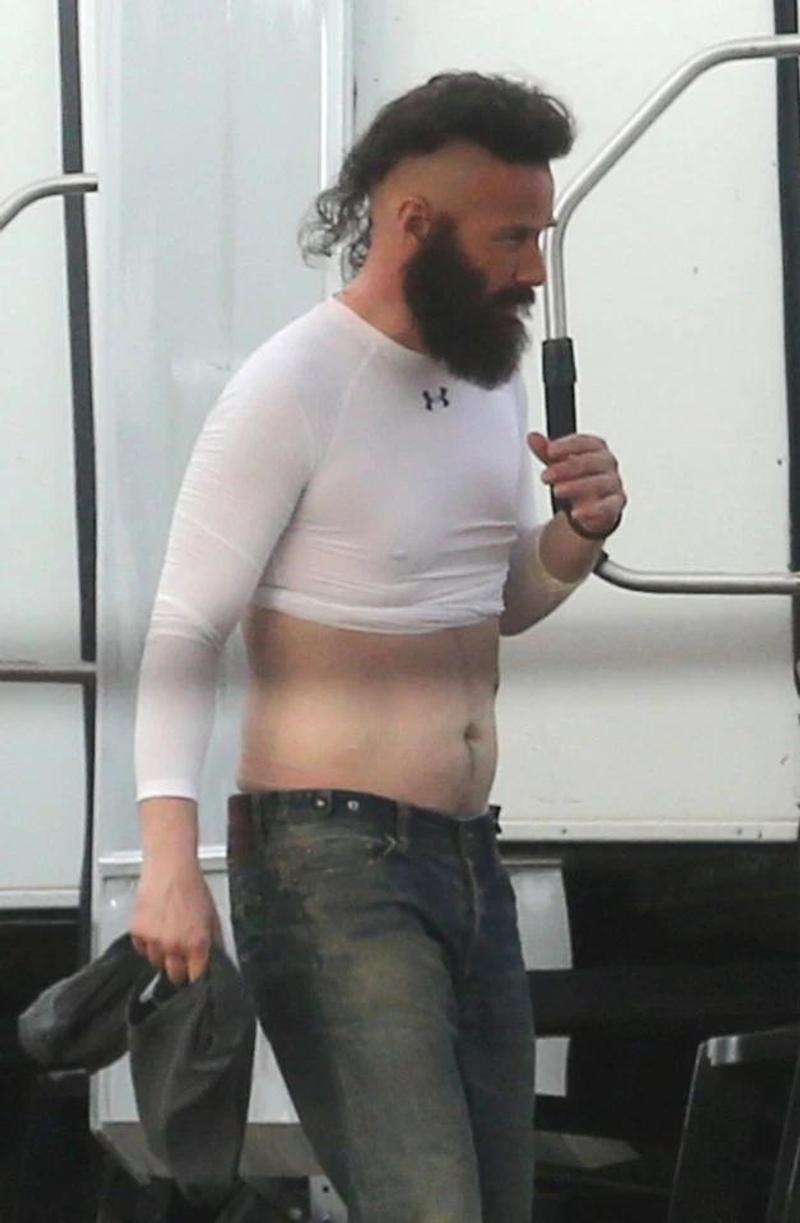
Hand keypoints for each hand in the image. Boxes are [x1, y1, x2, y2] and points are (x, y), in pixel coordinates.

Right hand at [130, 860, 221, 984]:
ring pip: (156, 963)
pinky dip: (147, 943)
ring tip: (168, 933)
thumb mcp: (213, 915)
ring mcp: (154, 941)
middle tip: (182, 953)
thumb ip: (215, 942)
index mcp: (197, 944)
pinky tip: (156, 926)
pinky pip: (142, 950)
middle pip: (174, 976)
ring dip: (162, 955)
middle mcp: (175, 946)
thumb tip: (217, 961)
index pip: (196, 978)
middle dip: (179, 969)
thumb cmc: (192, 887)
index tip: (196, 976)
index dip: (196, 978)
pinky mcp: (138, 933)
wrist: (170, 868)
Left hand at [528, 431, 625, 538]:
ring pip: (600, 482)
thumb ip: (545, 451)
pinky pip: (608, 506)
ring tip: (557, 491)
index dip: (568, 445)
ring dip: (577, 486)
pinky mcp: (615, 504)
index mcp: (596, 449)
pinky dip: (592, 510)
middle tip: (547, 475)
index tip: (550, 450)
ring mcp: (613, 483)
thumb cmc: (577, 478)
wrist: (588, 504)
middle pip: (591, 461)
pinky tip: (576, 513)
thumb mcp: (558, 463)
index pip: (586, 442)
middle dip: (567, 467)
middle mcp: (607, 464)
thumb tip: (533, 437)